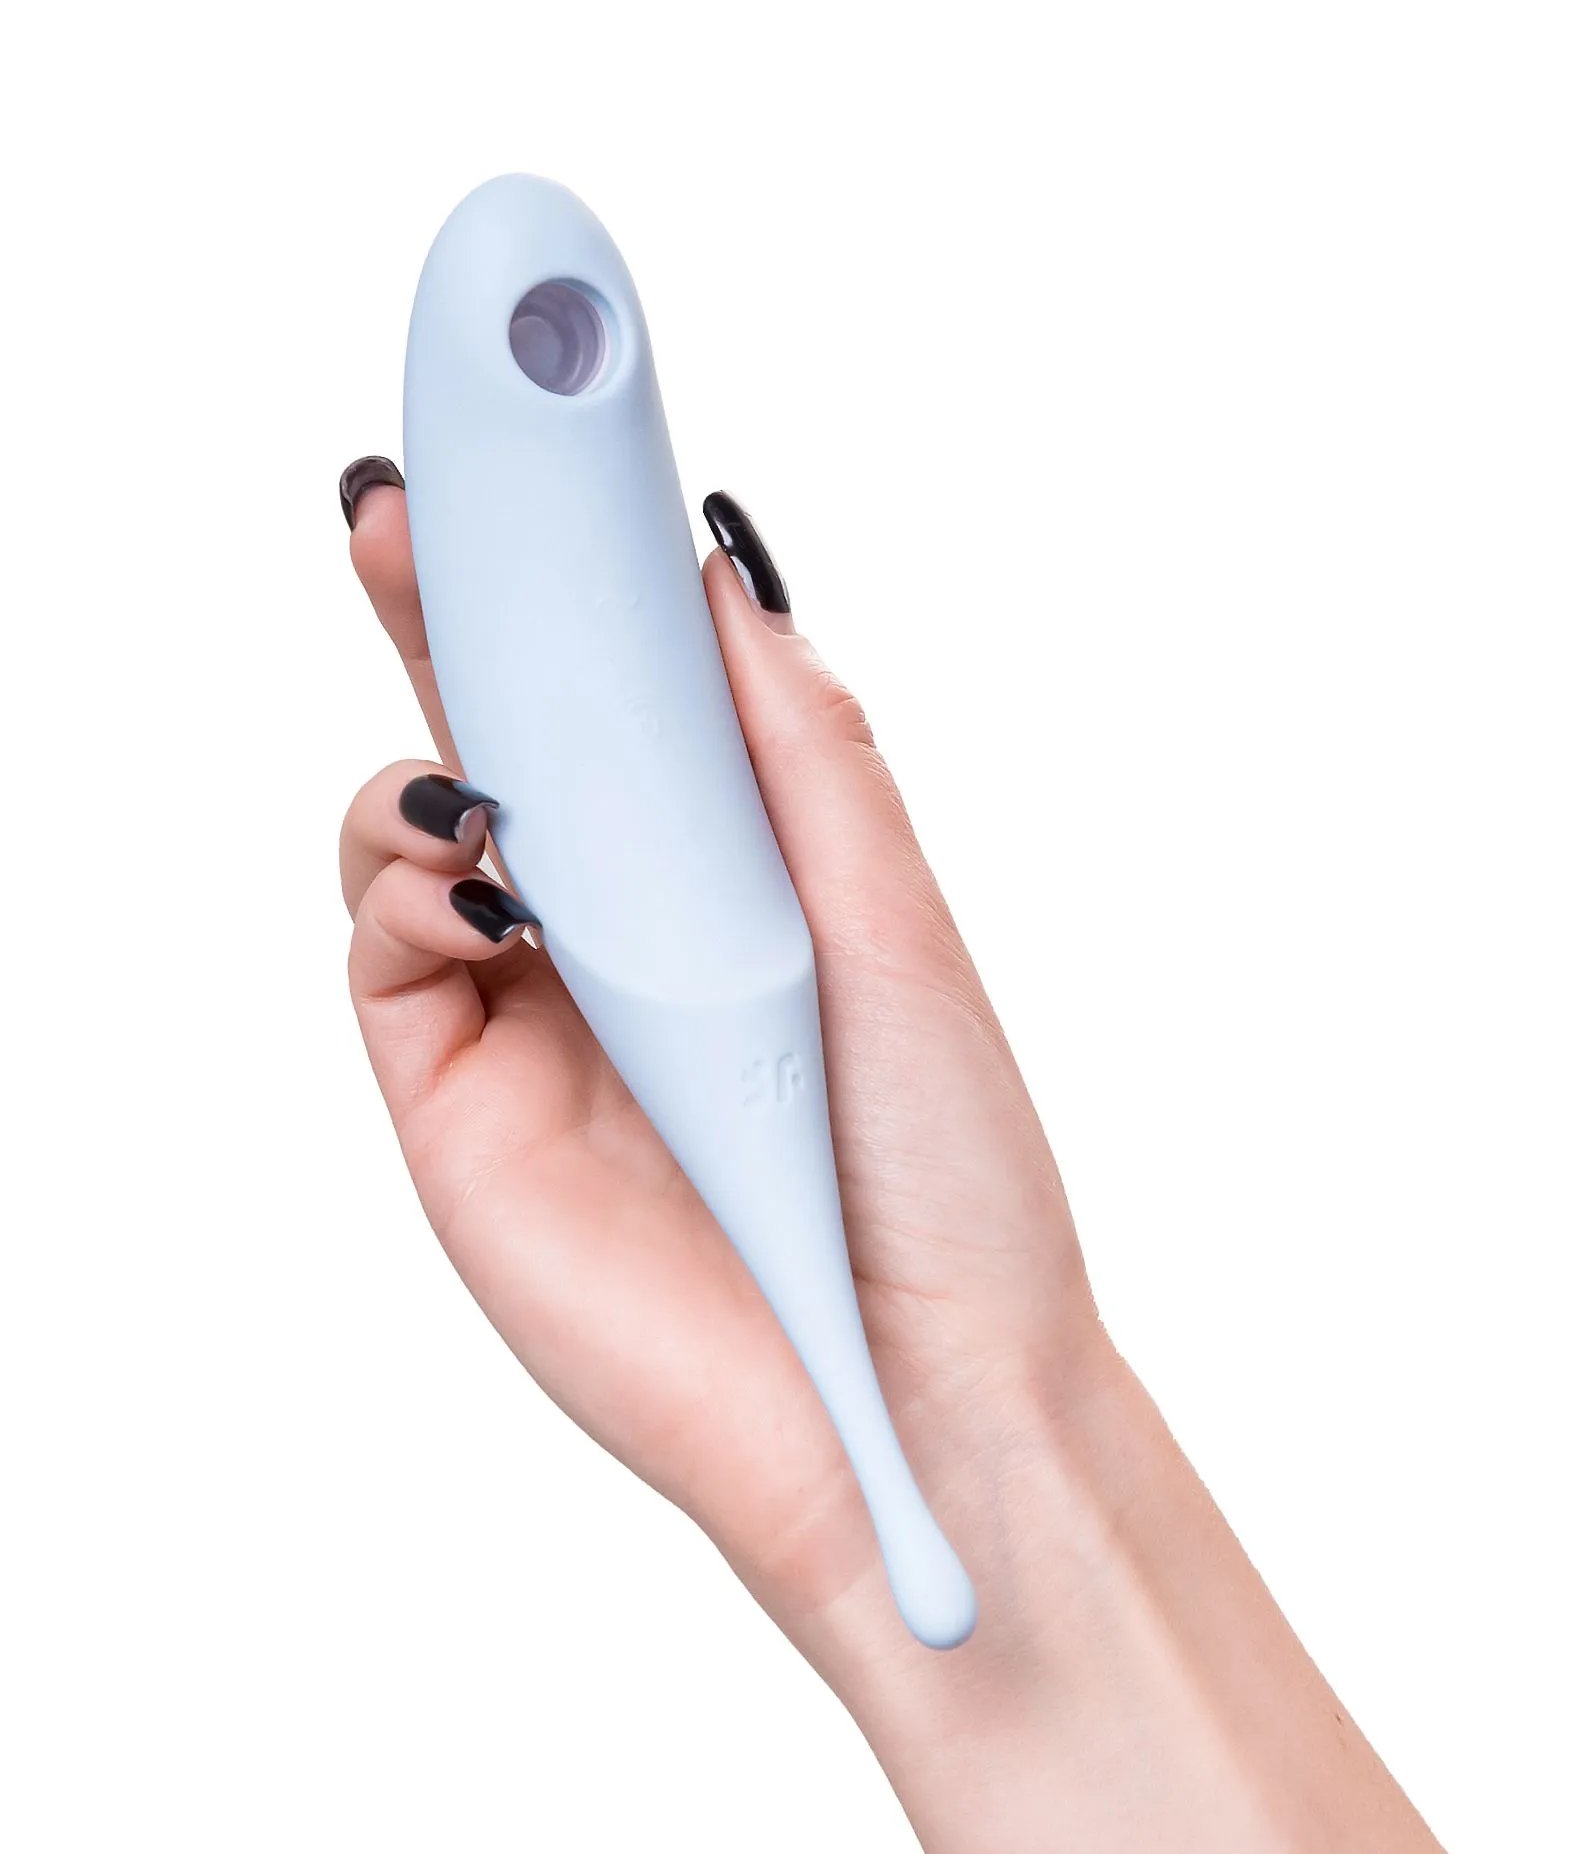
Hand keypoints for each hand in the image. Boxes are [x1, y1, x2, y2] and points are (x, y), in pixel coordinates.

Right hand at [339, 470, 1093, 1673]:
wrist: (915, 1387)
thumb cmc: (944, 1180)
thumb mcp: (895, 932)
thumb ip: (800, 760)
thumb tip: (720, 580)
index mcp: (725, 888)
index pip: (617, 711)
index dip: (559, 593)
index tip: (527, 465)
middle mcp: (613, 942)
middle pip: (490, 744)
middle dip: (436, 622)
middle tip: (398, 508)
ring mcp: (526, 1026)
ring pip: (405, 840)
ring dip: (415, 770)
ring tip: (489, 792)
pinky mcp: (455, 1113)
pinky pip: (381, 957)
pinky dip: (400, 888)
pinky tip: (480, 880)